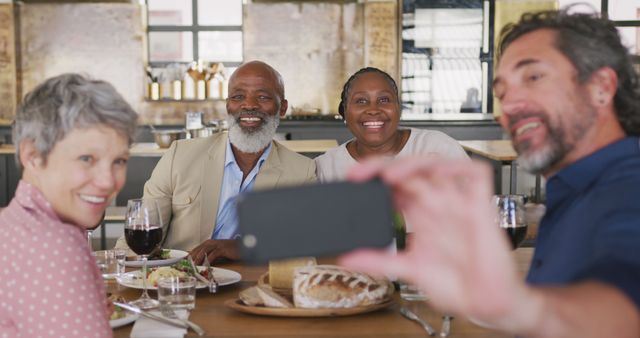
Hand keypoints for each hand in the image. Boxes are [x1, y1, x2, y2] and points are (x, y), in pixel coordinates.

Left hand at [189, 239, 238, 264]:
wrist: (241, 247)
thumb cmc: (229, 250)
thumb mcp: (216, 253)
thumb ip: (208, 256)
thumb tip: (199, 263)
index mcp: (208, 243)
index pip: (195, 250)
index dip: (188, 256)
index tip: (181, 262)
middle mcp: (210, 242)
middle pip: (197, 250)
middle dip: (190, 258)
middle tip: (184, 266)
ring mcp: (216, 245)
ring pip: (203, 251)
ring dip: (197, 259)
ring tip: (192, 266)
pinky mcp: (222, 249)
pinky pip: (213, 255)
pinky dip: (207, 260)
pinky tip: (204, 265)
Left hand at [339, 157, 524, 322]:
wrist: (489, 304)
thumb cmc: (459, 285)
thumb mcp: (411, 270)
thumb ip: (380, 261)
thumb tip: (349, 257)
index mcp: (421, 214)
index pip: (395, 184)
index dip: (373, 177)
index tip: (351, 181)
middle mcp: (438, 204)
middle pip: (410, 170)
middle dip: (383, 167)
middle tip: (359, 174)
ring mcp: (459, 202)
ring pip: (436, 165)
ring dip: (412, 164)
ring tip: (388, 175)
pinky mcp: (481, 205)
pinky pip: (474, 173)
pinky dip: (457, 165)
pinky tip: (437, 170)